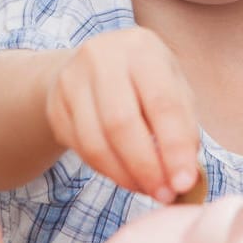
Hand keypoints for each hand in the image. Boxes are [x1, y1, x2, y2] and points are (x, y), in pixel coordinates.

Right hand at [43, 28, 200, 202]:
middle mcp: (102, 57)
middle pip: (122, 124)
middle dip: (147, 167)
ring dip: (126, 176)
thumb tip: (187, 176)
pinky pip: (81, 150)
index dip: (174, 147)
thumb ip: (183, 127)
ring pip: (96, 142)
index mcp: (142, 48)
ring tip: (149, 189)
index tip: (185, 183)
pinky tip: (127, 177)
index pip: (162, 103)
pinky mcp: (55, 105)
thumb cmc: (145, 81)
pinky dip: (108, 171)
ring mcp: (71, 80)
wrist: (91, 65)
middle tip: (165, 194)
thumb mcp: (172, 88)